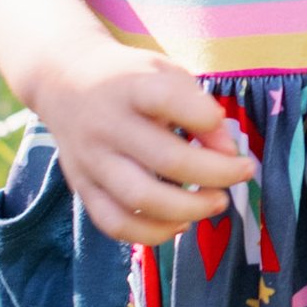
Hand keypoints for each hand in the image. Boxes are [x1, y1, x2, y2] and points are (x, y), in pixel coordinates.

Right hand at [25, 34, 255, 245]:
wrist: (63, 80)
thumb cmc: (128, 78)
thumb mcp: (165, 73)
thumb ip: (198, 107)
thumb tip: (227, 153)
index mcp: (129, 87)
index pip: (166, 99)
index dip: (204, 115)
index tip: (220, 121)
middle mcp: (105, 125)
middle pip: (165, 160)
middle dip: (215, 174)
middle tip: (243, 173)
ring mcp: (90, 160)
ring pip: (140, 200)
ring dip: (189, 209)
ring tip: (217, 202)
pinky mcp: (82, 187)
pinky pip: (116, 224)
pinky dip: (153, 233)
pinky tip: (181, 222)